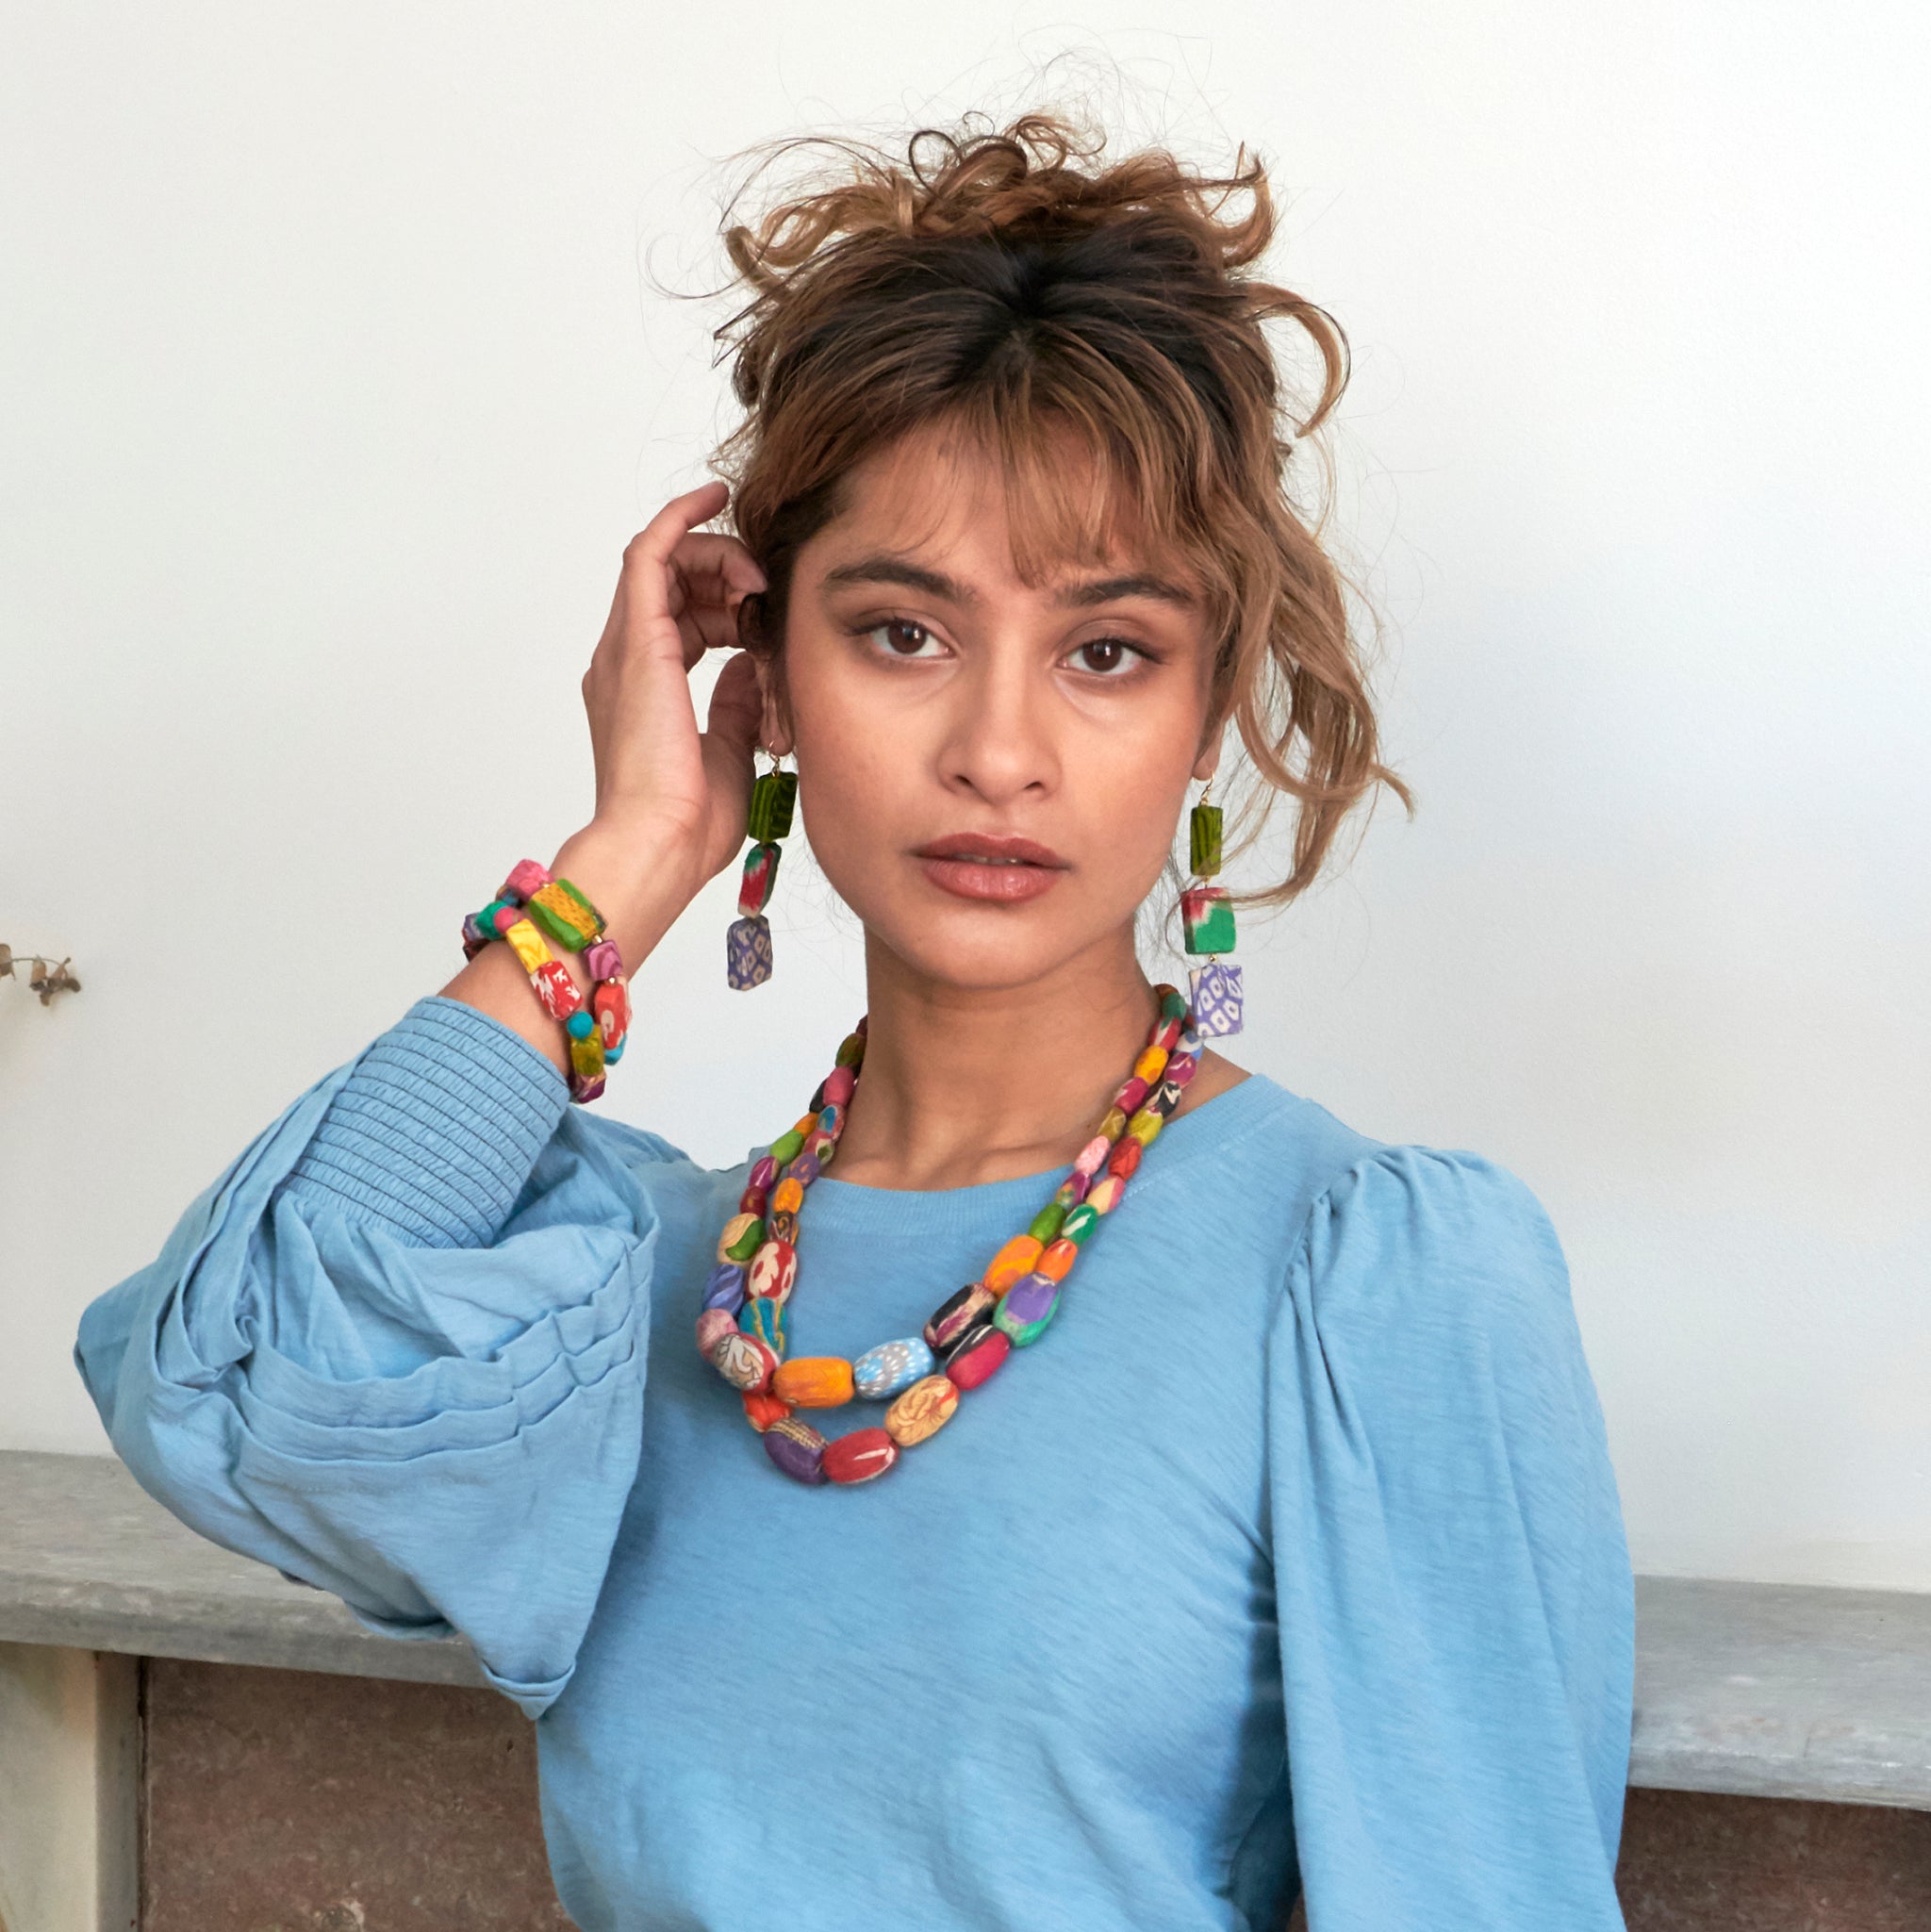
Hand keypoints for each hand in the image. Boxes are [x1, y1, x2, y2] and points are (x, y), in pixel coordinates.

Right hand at [577, 479, 769, 908]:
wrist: (658, 844)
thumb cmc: (688, 823)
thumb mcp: (731, 752)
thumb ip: (736, 705)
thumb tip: (749, 666)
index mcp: (644, 691)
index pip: (684, 619)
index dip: (728, 602)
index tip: (768, 604)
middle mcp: (626, 663)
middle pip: (673, 585)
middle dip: (726, 575)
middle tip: (769, 589)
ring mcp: (626, 648)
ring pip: (664, 562)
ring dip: (717, 556)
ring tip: (760, 577)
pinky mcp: (637, 639)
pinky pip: (651, 552)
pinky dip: (683, 520)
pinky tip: (717, 502)